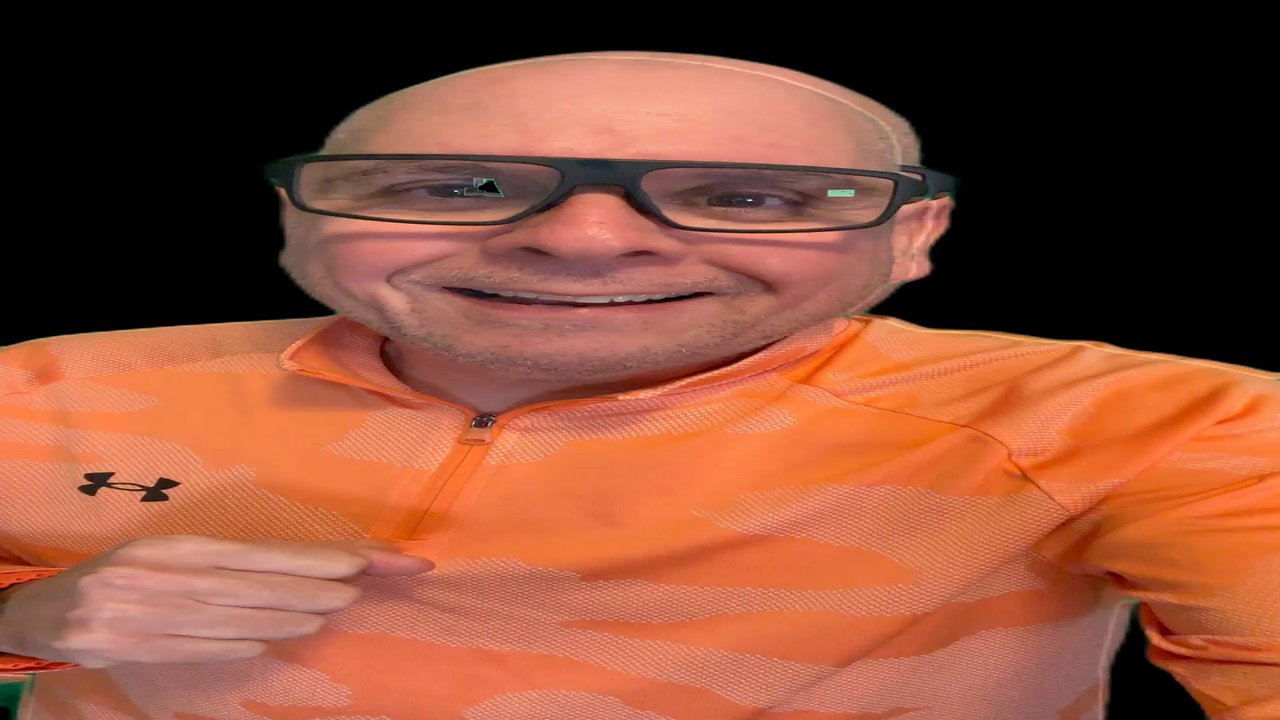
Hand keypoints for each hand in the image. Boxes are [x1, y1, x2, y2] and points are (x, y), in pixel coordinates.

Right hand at [0, 534, 433, 667]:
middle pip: (251, 583)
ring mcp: (143, 615)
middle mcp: (159, 576)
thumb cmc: (120, 576)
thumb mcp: (163, 556)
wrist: (39, 611)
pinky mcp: (128, 647)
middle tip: (359, 585)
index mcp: (173, 547)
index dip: (311, 556)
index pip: (258, 552)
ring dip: (285, 615)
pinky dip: (234, 642)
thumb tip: (295, 570)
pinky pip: (193, 646)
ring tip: (330, 610)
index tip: (359, 558)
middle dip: (310, 584)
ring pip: (230, 616)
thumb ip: (220, 564)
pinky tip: (270, 637)